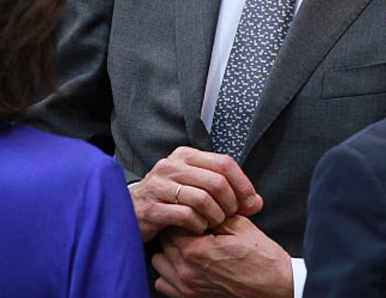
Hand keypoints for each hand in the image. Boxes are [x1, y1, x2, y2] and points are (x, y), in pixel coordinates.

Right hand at [131, 147, 263, 241]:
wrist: (128, 212)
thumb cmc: (168, 199)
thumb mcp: (196, 186)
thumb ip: (226, 190)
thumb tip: (256, 203)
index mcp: (185, 156)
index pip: (225, 163)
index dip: (243, 185)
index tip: (250, 203)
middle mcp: (171, 166)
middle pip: (217, 181)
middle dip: (230, 204)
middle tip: (229, 217)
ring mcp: (159, 186)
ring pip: (203, 199)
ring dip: (215, 216)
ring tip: (213, 224)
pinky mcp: (152, 208)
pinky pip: (187, 215)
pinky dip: (199, 225)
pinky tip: (198, 229)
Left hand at [153, 217, 292, 297]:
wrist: (275, 286)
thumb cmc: (261, 257)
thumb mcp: (238, 225)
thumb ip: (211, 214)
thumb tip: (195, 205)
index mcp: (195, 250)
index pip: (173, 224)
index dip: (184, 215)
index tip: (195, 214)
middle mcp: (186, 271)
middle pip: (164, 242)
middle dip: (176, 231)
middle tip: (195, 227)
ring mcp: (187, 287)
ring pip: (160, 262)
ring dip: (170, 251)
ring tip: (190, 245)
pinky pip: (163, 283)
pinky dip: (170, 272)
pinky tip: (187, 264)